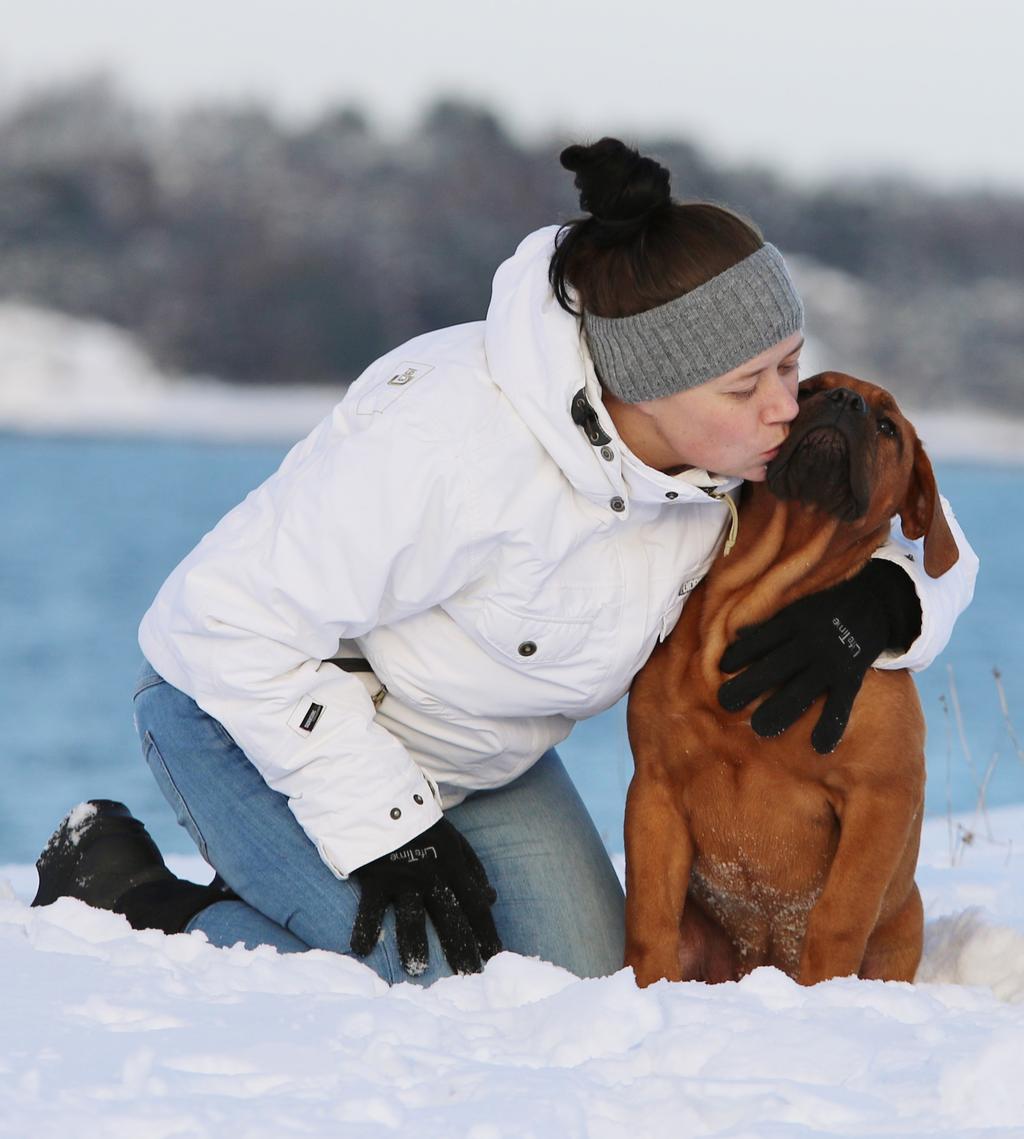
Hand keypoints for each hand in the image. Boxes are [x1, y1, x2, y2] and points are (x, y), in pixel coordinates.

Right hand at [350, 817, 501, 975]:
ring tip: (417, 969)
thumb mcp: (455, 841)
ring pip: (411, 914)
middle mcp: (432, 873)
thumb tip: (492, 899)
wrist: (384, 799)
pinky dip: (365, 927)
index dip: (486, 931)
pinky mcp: (375, 875)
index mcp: (454, 864)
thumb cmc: (422, 826)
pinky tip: (363, 950)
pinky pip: (370, 906)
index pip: (475, 904)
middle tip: (469, 976)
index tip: (495, 956)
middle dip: (461, 948)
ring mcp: (402, 876)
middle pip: (450, 916)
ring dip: (413, 942)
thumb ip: (473, 870)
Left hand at [717, 560, 920, 753]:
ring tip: (760, 728)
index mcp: (793, 623)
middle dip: (749, 685)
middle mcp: (810, 642)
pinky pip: (840, 703)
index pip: (761, 640)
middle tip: (725, 703)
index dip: (740, 654)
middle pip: (775, 667)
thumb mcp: (796, 608)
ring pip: (802, 689)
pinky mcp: (851, 676)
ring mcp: (831, 661)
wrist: (876, 601)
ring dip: (780, 710)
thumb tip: (735, 636)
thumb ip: (771, 624)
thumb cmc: (825, 608)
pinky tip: (819, 746)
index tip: (722, 669)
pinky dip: (830, 725)